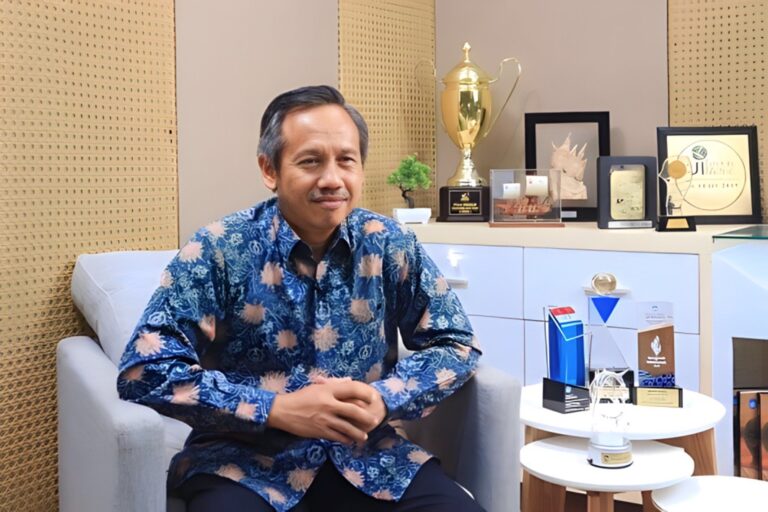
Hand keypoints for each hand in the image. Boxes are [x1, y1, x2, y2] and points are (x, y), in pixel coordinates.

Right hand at [266, 379, 381, 444]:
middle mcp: (328, 404)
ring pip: (347, 428)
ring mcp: (325, 419)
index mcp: (328, 390)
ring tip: (364, 437)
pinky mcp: (320, 431)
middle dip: (366, 417)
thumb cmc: (300, 397)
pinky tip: (349, 441)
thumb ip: (333, 386)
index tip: (373, 398)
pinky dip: (345, 439)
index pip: (352, 389)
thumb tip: (349, 383)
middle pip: (353, 411)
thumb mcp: (317, 387)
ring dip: (358, 433)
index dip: (365, 393)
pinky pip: (337, 436)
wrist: (282, 411)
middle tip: (375, 421)